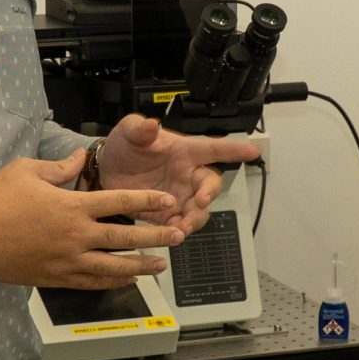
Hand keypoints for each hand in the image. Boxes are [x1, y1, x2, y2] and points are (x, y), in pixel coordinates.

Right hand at [0, 150, 182, 288]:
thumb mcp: (27, 170)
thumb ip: (59, 167)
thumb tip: (80, 156)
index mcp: (71, 205)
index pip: (119, 200)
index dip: (147, 200)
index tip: (166, 201)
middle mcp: (75, 235)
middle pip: (125, 237)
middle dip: (155, 237)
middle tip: (177, 236)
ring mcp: (67, 260)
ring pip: (113, 266)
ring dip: (140, 266)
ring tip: (160, 266)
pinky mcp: (55, 278)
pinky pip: (91, 283)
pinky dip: (112, 283)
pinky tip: (127, 281)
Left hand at [99, 115, 260, 233]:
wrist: (106, 171)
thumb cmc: (125, 147)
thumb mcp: (129, 131)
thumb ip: (140, 128)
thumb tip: (151, 124)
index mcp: (183, 151)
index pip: (213, 148)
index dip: (233, 149)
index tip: (252, 151)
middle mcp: (186, 175)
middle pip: (210, 185)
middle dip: (210, 195)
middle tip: (201, 201)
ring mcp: (178, 197)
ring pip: (199, 211)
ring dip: (195, 219)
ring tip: (183, 226)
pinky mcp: (165, 215)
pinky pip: (178, 226)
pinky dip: (177, 232)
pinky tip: (171, 235)